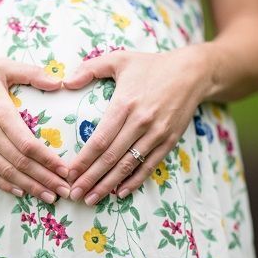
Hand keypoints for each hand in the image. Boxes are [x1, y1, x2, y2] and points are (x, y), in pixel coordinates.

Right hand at [0, 57, 71, 202]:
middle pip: (20, 163)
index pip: (28, 143)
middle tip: (65, 191)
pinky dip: (5, 185)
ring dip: (29, 187)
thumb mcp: (0, 66)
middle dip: (45, 179)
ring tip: (49, 196)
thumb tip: (59, 83)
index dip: (48, 160)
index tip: (65, 170)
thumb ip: (31, 73)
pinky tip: (21, 192)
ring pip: (5, 172)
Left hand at [61, 45, 211, 204]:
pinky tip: (120, 193)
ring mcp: (156, 134)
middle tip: (74, 194)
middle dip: (90, 178)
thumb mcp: (119, 59)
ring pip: (128, 165)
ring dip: (108, 185)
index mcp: (124, 104)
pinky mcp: (169, 141)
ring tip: (91, 199)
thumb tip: (64, 83)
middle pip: (111, 157)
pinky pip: (149, 165)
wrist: (192, 72)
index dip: (83, 160)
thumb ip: (90, 69)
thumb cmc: (151, 65)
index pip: (99, 139)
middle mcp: (140, 122)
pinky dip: (134, 181)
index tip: (69, 174)